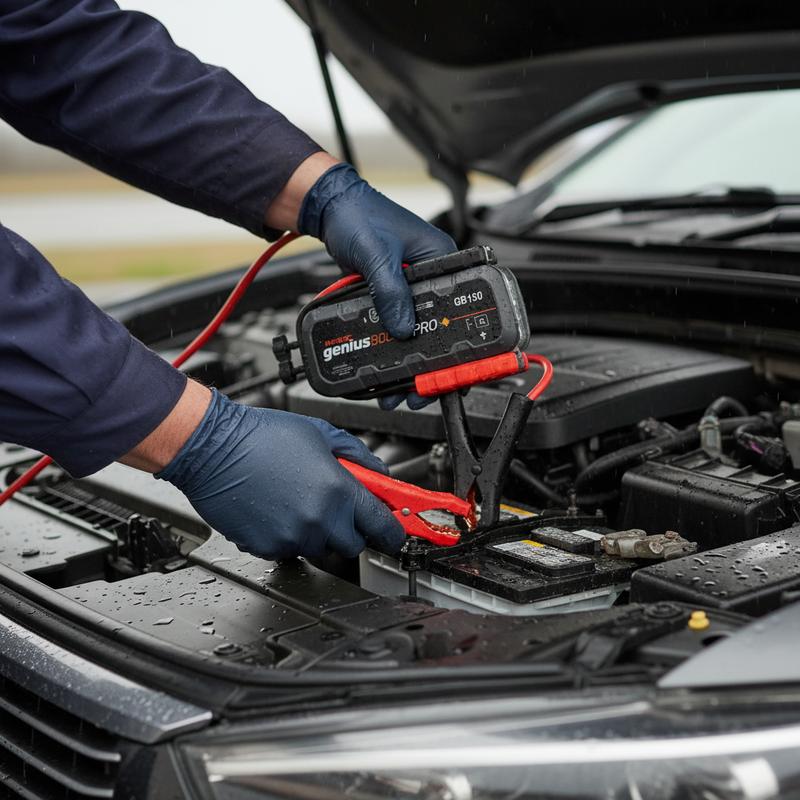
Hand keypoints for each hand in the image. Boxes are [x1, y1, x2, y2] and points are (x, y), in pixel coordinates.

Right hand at [155, 389, 404, 559]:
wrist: (212, 448)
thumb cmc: (261, 436)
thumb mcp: (320, 434)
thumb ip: (357, 457)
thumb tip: (378, 474)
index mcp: (338, 490)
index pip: (382, 526)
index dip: (392, 531)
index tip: (394, 533)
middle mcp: (318, 520)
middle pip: (353, 545)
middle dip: (350, 529)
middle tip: (336, 508)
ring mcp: (291, 537)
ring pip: (320, 549)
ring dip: (317, 532)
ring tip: (296, 501)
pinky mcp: (266, 547)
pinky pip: (290, 550)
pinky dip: (288, 536)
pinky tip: (276, 509)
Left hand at [298, 162, 455, 340]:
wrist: (328, 210)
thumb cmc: (358, 217)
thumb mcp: (378, 258)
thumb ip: (391, 294)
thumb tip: (403, 328)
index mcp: (438, 253)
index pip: (447, 292)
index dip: (433, 312)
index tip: (416, 328)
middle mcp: (427, 263)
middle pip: (426, 303)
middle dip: (407, 316)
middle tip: (394, 327)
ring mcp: (407, 272)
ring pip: (405, 306)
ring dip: (390, 312)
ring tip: (378, 315)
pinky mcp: (389, 279)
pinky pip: (388, 302)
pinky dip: (378, 307)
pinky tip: (370, 308)